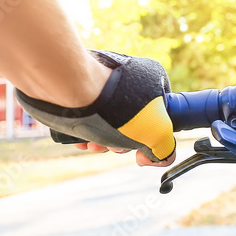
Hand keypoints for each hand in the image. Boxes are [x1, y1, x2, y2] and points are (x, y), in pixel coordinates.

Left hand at [16, 51, 176, 167]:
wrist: (70, 88)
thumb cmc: (117, 106)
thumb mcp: (156, 133)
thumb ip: (165, 150)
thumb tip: (152, 158)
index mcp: (154, 78)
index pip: (162, 112)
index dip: (153, 135)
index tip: (141, 149)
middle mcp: (131, 76)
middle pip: (134, 120)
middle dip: (124, 141)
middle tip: (114, 147)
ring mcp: (105, 81)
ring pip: (110, 120)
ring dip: (103, 140)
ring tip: (93, 145)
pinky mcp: (82, 87)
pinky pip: (89, 113)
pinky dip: (86, 130)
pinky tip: (80, 139)